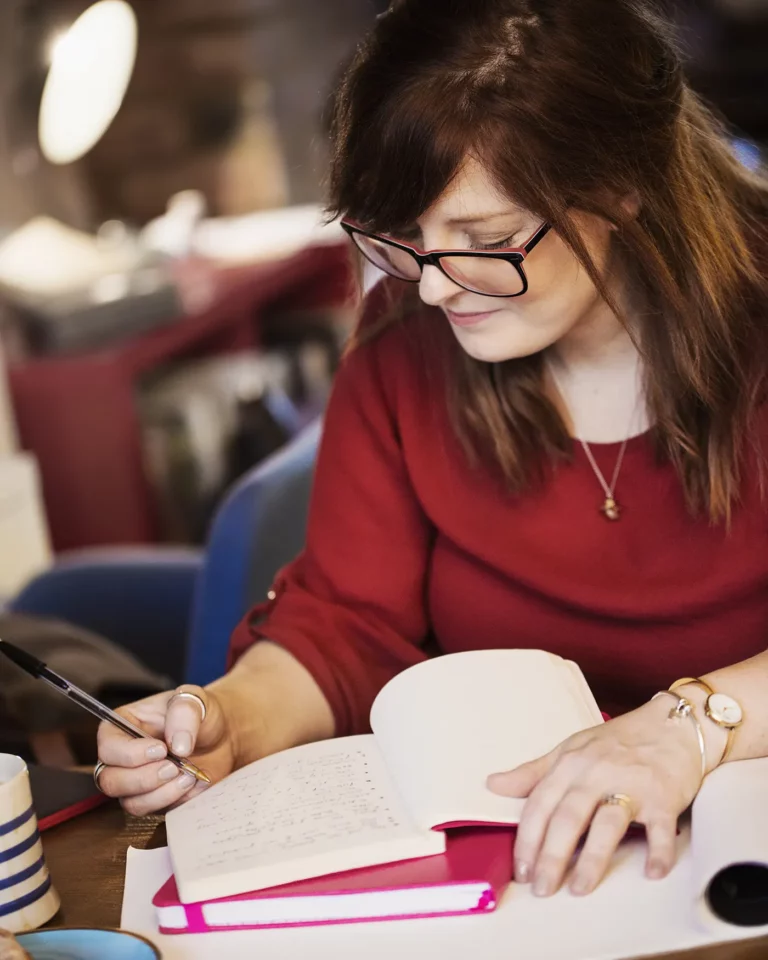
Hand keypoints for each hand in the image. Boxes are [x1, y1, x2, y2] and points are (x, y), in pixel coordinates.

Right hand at [96, 685, 235, 815]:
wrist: (223, 736)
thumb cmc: (202, 714)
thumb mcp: (195, 701)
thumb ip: (184, 714)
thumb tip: (177, 746)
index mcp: (124, 726)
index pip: (108, 746)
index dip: (130, 753)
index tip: (161, 749)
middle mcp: (124, 757)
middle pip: (111, 781)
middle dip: (144, 779)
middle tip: (173, 767)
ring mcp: (137, 782)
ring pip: (132, 803)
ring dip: (162, 794)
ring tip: (189, 776)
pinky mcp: (155, 800)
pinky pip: (157, 812)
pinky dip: (178, 801)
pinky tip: (196, 783)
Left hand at [487, 697, 704, 896]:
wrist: (672, 726)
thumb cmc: (618, 742)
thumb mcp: (570, 750)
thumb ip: (533, 772)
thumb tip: (493, 785)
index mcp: (570, 764)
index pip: (540, 804)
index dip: (527, 839)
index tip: (520, 869)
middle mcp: (597, 774)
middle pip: (568, 818)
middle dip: (552, 856)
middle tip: (542, 889)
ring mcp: (631, 785)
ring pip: (607, 824)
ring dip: (592, 859)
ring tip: (579, 889)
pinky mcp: (663, 797)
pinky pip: (660, 828)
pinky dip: (658, 851)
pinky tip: (651, 873)